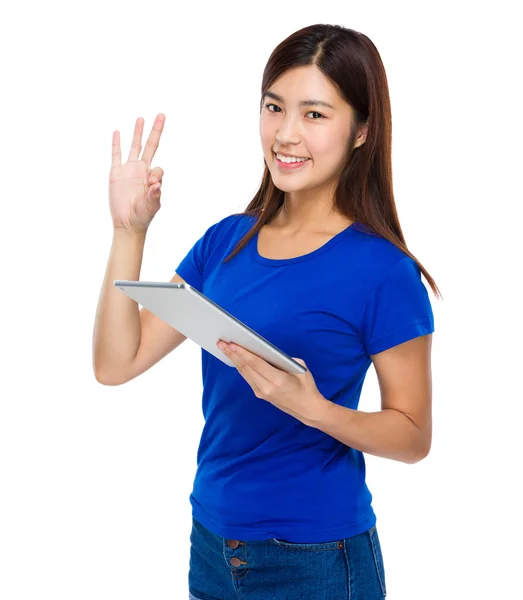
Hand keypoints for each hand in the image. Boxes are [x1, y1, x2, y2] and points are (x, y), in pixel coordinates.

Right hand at [109, 114, 165, 232]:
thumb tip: (156, 183)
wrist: (127, 223)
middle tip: (161, 115)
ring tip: (141, 118)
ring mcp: (129, 170)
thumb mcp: (152, 206)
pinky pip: (116, 155)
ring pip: (134, 146)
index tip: (152, 185)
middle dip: (156, 131)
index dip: (156, 175)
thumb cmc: (143, 216)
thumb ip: (155, 195)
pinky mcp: (116, 173)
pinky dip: (116, 144)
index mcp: (152, 177)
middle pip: (150, 146)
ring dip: (138, 132)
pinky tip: (117, 132)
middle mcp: (142, 170)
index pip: (158, 168)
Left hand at [216, 340, 329, 424]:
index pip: (255, 363)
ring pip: (244, 373)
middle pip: (246, 368)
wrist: (307, 409)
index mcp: (277, 380)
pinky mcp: (260, 394)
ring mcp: (262, 392)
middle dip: (232, 354)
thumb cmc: (306, 387)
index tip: (231, 343)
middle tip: (221, 342)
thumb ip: (284, 359)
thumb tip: (268, 352)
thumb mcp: (301, 369)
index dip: (242, 352)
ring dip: (233, 359)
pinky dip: (240, 366)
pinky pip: (248, 377)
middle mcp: (266, 388)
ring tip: (223, 348)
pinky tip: (234, 358)